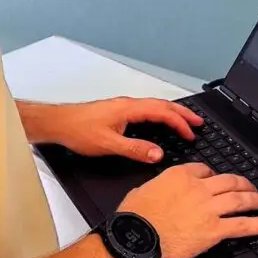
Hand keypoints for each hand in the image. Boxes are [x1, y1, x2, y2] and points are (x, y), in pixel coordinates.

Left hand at [23, 97, 202, 162]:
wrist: (59, 123)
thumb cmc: (79, 130)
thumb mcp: (109, 144)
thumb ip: (135, 149)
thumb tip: (158, 153)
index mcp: (129, 108)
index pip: (162, 112)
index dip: (179, 122)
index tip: (192, 133)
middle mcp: (128, 104)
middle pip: (162, 105)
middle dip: (182, 113)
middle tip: (199, 122)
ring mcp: (123, 107)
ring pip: (154, 106)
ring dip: (172, 113)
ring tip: (185, 121)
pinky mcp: (118, 112)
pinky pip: (146, 110)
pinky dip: (160, 115)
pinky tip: (160, 123)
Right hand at [119, 163, 257, 257]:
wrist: (137, 236)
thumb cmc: (135, 215)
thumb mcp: (144, 189)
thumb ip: (160, 186)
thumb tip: (161, 190)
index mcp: (180, 174)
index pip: (205, 169)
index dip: (214, 175)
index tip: (218, 179)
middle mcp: (198, 188)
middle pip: (228, 180)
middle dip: (243, 183)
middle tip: (251, 187)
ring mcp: (209, 208)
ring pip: (239, 199)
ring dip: (255, 199)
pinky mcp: (214, 230)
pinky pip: (242, 225)